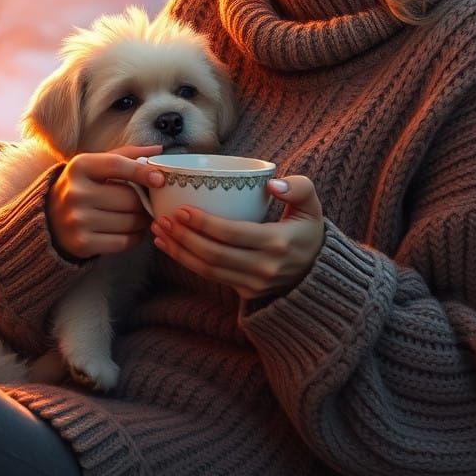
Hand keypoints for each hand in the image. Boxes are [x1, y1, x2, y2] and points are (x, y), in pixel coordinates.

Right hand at [46, 145, 164, 259]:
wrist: (49, 219)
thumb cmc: (81, 186)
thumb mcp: (96, 165)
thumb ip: (126, 155)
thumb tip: (158, 150)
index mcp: (79, 166)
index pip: (117, 165)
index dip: (142, 171)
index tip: (160, 179)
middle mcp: (75, 193)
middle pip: (128, 197)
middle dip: (146, 201)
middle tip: (150, 202)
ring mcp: (77, 220)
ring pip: (129, 221)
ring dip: (143, 220)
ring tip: (141, 216)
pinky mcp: (82, 243)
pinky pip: (123, 241)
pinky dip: (135, 237)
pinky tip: (134, 231)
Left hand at [150, 176, 324, 300]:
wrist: (317, 271)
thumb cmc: (308, 230)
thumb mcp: (312, 205)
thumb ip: (298, 188)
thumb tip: (273, 184)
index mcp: (277, 243)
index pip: (233, 234)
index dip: (204, 224)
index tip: (182, 209)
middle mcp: (263, 268)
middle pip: (214, 255)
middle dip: (184, 237)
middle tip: (164, 218)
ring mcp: (253, 283)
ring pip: (208, 270)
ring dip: (179, 251)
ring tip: (159, 231)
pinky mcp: (244, 291)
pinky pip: (211, 277)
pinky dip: (187, 262)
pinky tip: (170, 247)